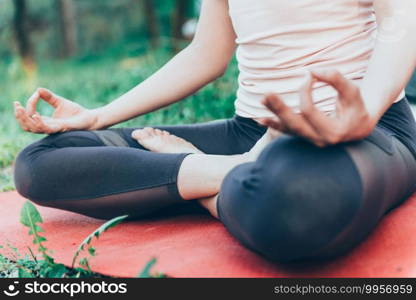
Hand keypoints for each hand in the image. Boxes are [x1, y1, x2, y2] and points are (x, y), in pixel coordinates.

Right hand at [14, 88, 97, 133]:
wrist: (90, 118)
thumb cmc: (76, 112)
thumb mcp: (60, 102)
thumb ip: (49, 97)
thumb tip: (38, 89)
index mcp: (46, 121)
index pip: (30, 115)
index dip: (29, 105)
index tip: (35, 94)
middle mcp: (47, 127)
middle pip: (26, 126)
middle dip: (19, 116)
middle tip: (17, 106)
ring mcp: (53, 129)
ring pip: (33, 128)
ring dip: (26, 119)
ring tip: (22, 109)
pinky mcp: (61, 129)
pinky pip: (46, 129)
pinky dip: (39, 122)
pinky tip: (36, 114)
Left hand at [259, 70, 376, 146]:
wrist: (359, 128)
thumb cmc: (356, 108)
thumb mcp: (352, 92)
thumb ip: (336, 79)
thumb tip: (314, 71)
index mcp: (333, 132)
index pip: (309, 110)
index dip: (305, 91)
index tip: (308, 75)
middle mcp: (319, 140)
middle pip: (294, 124)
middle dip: (280, 109)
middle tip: (267, 94)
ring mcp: (310, 140)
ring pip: (288, 128)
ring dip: (273, 114)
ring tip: (262, 100)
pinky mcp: (304, 137)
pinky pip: (286, 132)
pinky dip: (274, 125)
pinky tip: (260, 119)